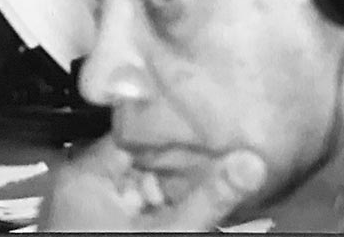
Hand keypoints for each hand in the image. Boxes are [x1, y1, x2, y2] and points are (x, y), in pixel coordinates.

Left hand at [38, 135, 265, 231]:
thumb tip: (254, 163)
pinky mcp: (118, 230)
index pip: (143, 129)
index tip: (223, 119)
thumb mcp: (167, 232)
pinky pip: (156, 211)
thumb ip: (211, 198)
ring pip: (160, 189)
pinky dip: (182, 210)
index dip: (185, 126)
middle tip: (239, 148)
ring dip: (194, 187)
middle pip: (155, 160)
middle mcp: (92, 189)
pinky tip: (215, 205)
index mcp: (89, 175)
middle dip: (197, 160)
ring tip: (235, 172)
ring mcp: (103, 214)